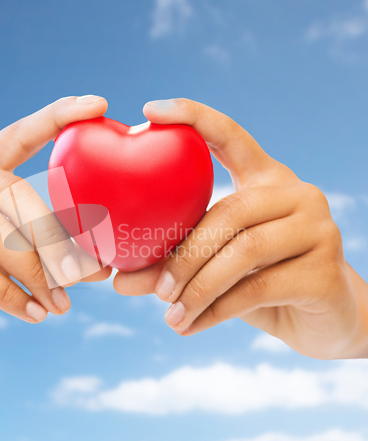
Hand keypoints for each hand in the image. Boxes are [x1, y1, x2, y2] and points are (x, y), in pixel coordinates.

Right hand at [0, 95, 111, 379]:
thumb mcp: (10, 260)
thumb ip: (47, 255)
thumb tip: (101, 268)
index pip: (17, 135)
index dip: (56, 118)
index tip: (98, 104)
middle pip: (12, 191)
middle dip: (54, 237)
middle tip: (83, 274)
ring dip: (36, 273)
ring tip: (61, 305)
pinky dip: (9, 295)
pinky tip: (33, 315)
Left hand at [114, 98, 367, 359]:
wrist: (326, 318)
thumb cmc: (262, 282)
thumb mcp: (215, 267)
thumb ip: (171, 266)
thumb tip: (117, 280)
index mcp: (266, 179)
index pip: (231, 135)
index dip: (193, 116)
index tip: (150, 110)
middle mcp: (296, 194)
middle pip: (228, 211)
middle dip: (184, 255)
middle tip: (156, 288)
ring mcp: (317, 228)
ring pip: (242, 252)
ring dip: (197, 288)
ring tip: (170, 315)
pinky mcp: (325, 270)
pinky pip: (257, 289)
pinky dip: (215, 311)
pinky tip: (190, 326)